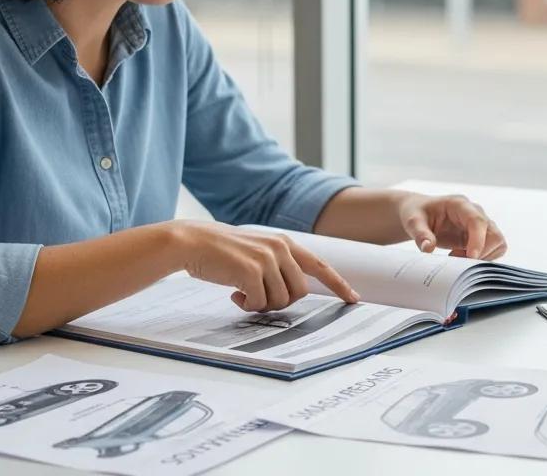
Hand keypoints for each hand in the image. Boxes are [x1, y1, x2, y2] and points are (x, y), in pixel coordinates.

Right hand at [172, 220, 360, 310]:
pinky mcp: (251, 271)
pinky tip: (233, 293)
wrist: (193, 241)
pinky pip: (259, 303)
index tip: (354, 299)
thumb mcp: (258, 251)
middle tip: (257, 297)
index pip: (320, 265)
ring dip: (261, 304)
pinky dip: (246, 305)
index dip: (338, 284)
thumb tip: (292, 293)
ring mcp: (267, 259)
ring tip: (243, 292)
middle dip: (280, 301)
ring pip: (280, 300)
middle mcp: (281, 249)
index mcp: (285, 243)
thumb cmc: (223, 252)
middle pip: (299, 292)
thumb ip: (278, 265)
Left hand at [397, 193, 506, 258]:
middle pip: (494, 234)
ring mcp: (480, 225)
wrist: (419, 214)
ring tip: (457, 257)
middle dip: (480, 252)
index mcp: (460, 205)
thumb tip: (428, 248)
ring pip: (498, 243)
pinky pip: (493, 249)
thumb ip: (420, 234)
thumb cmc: (417, 213)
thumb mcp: (412, 221)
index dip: (478, 240)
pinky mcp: (480, 236)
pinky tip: (462, 257)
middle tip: (455, 257)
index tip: (471, 257)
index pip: (477, 221)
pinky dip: (483, 258)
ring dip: (482, 256)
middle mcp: (474, 213)